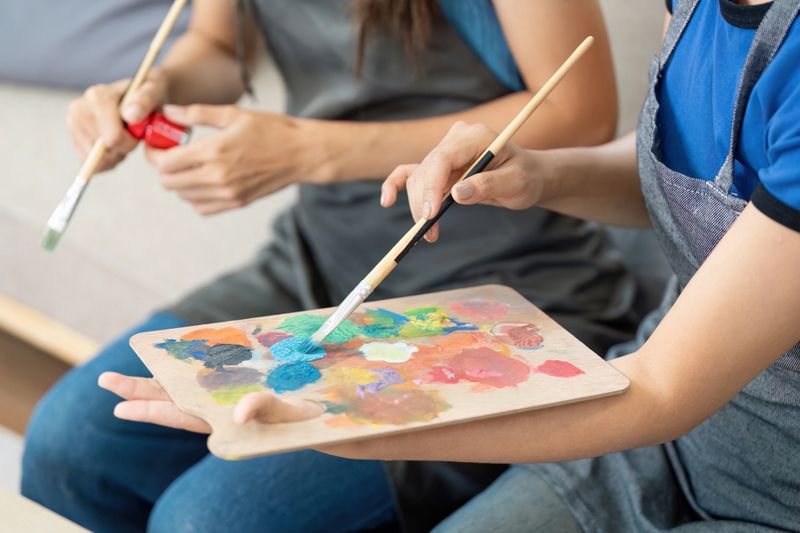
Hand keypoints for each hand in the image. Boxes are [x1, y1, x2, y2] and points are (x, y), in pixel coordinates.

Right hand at [67, 69, 168, 170]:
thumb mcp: (156, 91)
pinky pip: (91, 164)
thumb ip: (146, 100)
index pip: (112, 138)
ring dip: (116, 155)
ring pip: (96, 160)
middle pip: (103, 151)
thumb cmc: (151, 93)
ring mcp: (73, 124)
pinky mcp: (74, 138)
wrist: (142, 95)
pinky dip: (108, 161)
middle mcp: (79, 109)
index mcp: (97, 97)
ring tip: (124, 138)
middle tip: (132, 134)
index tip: (138, 132)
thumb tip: (131, 116)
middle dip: (123, 148)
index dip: (130, 142)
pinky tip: (116, 146)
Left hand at [98, 372, 324, 431]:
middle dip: (143, 391)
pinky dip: (195, 373)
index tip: (118, 405)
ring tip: (139, 368)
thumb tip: (239, 410)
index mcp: (234, 423)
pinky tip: (188, 365)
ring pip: (192, 392)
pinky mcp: (250, 392)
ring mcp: (237, 402)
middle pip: (177, 402)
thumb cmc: (322, 424)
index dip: (151, 409)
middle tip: (106, 380)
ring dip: (164, 381)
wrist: (345, 425)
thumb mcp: (298, 417)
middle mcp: (229, 412)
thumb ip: (267, 410)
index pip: (183, 417)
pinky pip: (214, 383)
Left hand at [145, 105, 322, 214]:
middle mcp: (217, 177)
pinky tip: (204, 180)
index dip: (154, 155)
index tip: (158, 145)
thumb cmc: (270, 129)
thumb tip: (168, 112)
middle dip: (164, 168)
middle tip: (172, 155)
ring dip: (180, 182)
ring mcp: (227, 193)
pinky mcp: (237, 203)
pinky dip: (196, 196)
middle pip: (169, 183)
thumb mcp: (232, 114)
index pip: (165, 163)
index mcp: (213, 151)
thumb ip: (196, 114)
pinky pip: (202, 208)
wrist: (301, 154)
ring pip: (183, 196)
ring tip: (191, 166)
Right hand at [381, 122, 544, 241]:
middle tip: (429, 232)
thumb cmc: (525, 177)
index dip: (431, 186)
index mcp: (474, 137)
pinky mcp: (438, 165)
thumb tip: (458, 194)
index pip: (442, 159)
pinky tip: (387, 200)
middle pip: (426, 171)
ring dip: (418, 206)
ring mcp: (445, 151)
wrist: (527, 176)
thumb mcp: (516, 183)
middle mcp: (455, 139)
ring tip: (430, 233)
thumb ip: (488, 185)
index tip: (428, 215)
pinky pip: (411, 172)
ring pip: (418, 178)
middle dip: (423, 203)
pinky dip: (396, 186)